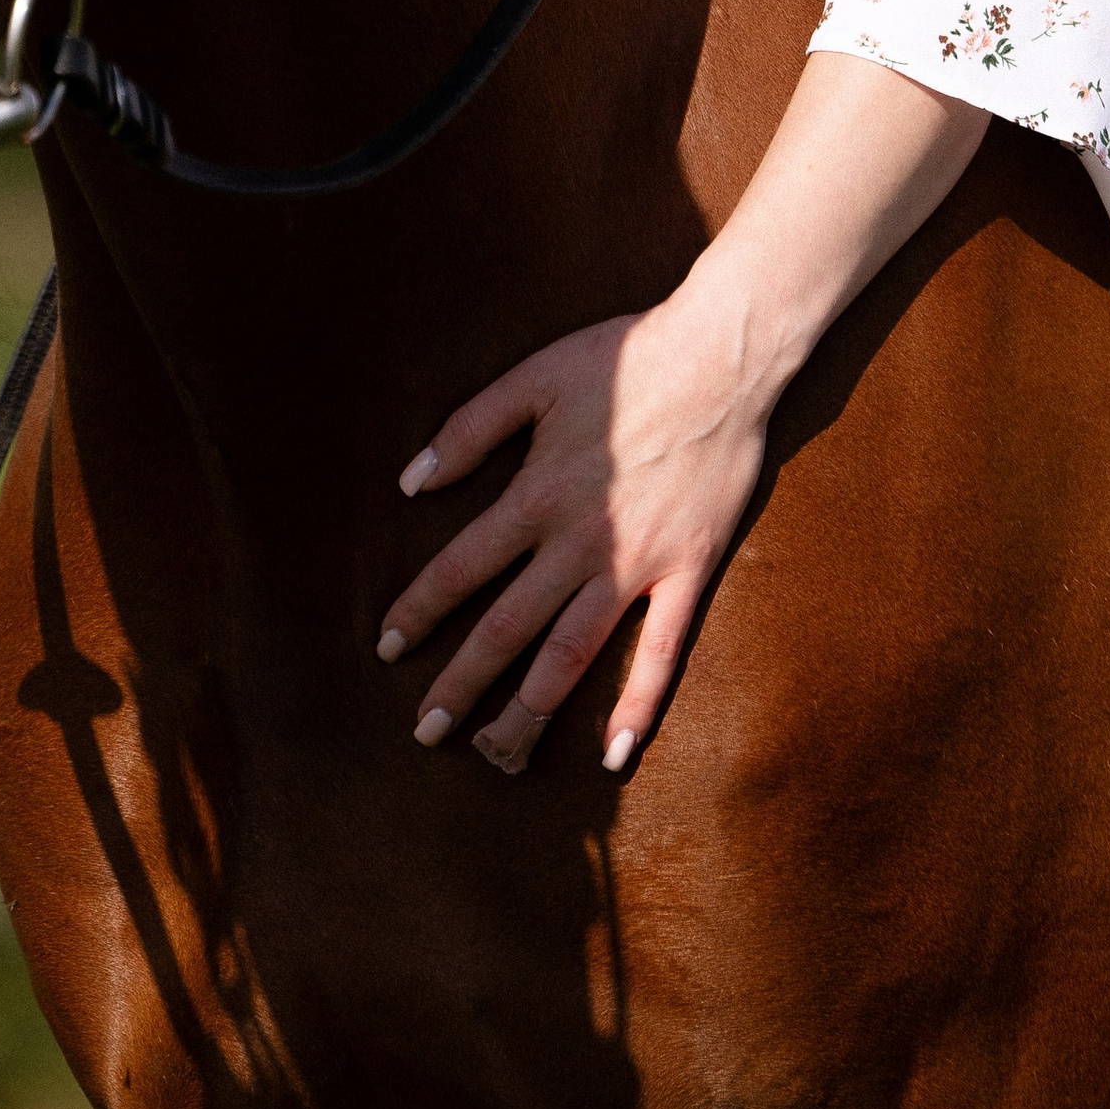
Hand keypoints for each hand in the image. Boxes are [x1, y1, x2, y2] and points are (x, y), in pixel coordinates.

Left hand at [375, 295, 769, 777]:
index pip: (460, 568)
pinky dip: (638, 705)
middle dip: (460, 683)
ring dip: (530, 708)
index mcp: (536, 494)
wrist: (722, 354)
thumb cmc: (626, 357)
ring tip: (496, 753)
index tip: (388, 644)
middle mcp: (579, 542)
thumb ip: (469, 428)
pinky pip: (661, 652)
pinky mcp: (687, 571)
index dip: (419, 610)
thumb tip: (411, 481)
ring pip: (571, 654)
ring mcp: (637, 564)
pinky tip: (613, 754)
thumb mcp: (534, 378)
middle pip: (506, 628)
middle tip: (425, 730)